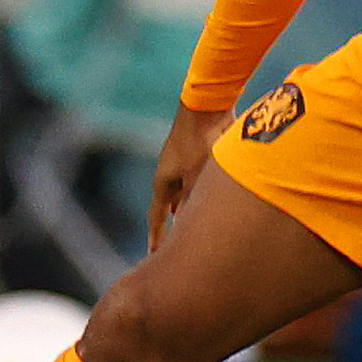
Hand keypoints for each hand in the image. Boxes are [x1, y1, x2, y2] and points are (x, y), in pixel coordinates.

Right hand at [149, 103, 232, 247]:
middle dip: (171, 227)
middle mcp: (168, 175)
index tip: (153, 255)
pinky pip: (195, 185)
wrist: (207, 105)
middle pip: (168, 208)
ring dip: (185, 212)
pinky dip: (198, 197)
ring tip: (188, 230)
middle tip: (172, 249)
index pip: (157, 217)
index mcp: (163, 182)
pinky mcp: (197, 156)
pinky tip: (206, 201)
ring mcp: (181, 165)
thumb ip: (194, 202)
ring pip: (182, 196)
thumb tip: (190, 225)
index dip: (157, 237)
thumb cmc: (201, 141)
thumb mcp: (198, 177)